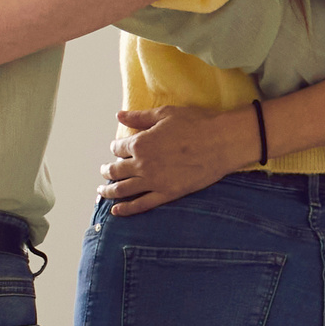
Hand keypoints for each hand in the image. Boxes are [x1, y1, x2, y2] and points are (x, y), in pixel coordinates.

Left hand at [100, 105, 259, 214]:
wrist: (222, 142)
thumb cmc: (196, 124)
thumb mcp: (165, 114)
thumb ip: (139, 117)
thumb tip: (120, 115)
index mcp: (140, 143)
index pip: (118, 148)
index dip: (116, 147)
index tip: (117, 148)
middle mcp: (142, 164)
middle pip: (115, 170)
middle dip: (107, 170)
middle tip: (103, 171)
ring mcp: (154, 181)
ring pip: (123, 189)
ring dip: (108, 191)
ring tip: (102, 191)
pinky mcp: (168, 194)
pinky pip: (141, 205)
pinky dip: (126, 209)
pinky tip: (116, 211)